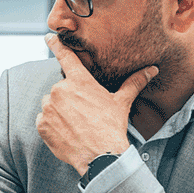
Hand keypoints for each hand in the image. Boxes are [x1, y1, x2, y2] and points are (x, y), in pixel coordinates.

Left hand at [36, 33, 156, 172]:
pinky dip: (52, 124)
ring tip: (76, 123)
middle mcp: (60, 90)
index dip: (56, 45)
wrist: (100, 157)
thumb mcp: (122, 102)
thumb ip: (134, 83)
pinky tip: (67, 131)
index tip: (49, 36)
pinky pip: (44, 119)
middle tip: (84, 112)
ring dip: (60, 110)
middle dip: (70, 97)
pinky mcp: (41, 124)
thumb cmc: (112, 127)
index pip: (65, 56)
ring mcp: (48, 108)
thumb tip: (152, 69)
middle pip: (61, 88)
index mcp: (79, 81)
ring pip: (51, 103)